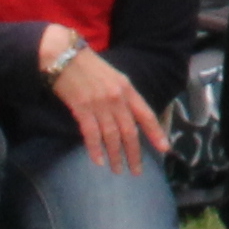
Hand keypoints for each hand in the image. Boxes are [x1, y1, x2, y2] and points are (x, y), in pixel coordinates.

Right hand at [46, 39, 170, 175]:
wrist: (64, 57)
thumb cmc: (90, 68)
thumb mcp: (115, 78)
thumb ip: (125, 97)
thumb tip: (132, 120)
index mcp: (128, 89)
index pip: (146, 114)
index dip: (156, 133)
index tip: (164, 149)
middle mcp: (117, 98)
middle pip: (130, 131)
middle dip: (134, 153)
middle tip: (137, 171)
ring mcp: (99, 104)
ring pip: (112, 136)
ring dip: (116, 156)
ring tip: (118, 170)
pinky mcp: (81, 108)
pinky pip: (91, 134)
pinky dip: (95, 149)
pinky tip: (99, 161)